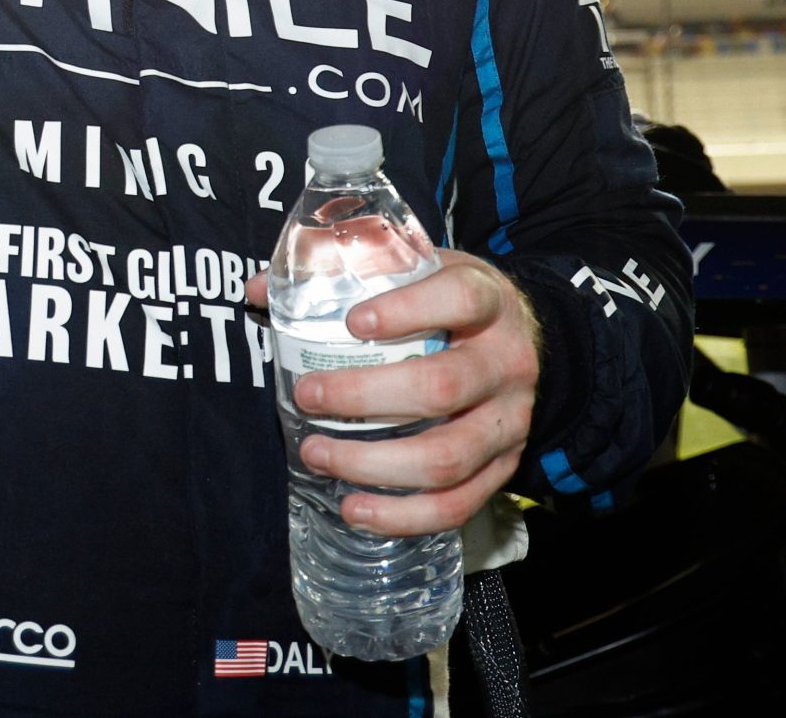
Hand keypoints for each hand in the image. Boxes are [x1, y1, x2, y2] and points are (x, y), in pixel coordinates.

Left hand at [244, 250, 541, 535]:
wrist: (528, 343)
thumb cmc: (453, 304)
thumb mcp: (417, 270)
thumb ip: (345, 271)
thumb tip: (257, 290)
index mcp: (489, 302)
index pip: (459, 299)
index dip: (407, 310)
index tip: (351, 320)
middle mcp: (505, 364)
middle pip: (442, 387)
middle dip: (364, 397)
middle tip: (307, 395)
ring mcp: (509, 422)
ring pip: (447, 456)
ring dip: (372, 463)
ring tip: (315, 454)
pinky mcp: (504, 468)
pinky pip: (457, 505)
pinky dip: (402, 516)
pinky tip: (353, 508)